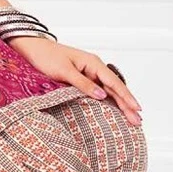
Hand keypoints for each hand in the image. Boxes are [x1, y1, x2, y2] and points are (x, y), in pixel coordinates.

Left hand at [7, 36, 141, 126]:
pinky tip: (115, 111)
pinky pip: (99, 92)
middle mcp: (94, 68)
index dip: (126, 96)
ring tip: (131, 119)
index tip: (136, 108)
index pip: (114, 82)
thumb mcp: (64, 71)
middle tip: (138, 121)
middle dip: (127, 105)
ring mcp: (90, 74)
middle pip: (115, 89)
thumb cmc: (47, 57)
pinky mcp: (83, 80)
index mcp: (93, 63)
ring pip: (109, 92)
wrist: (34, 50)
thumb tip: (101, 95)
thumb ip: (82, 84)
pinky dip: (108, 102)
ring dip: (120, 105)